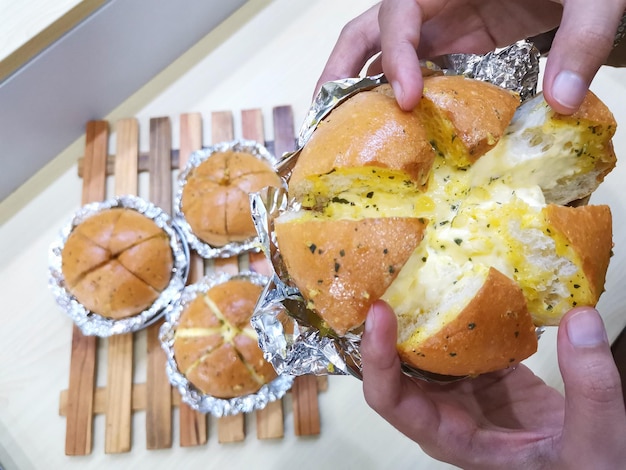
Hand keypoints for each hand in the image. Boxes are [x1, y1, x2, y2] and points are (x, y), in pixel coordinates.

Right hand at [317, 0, 625, 113]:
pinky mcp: (456, 41)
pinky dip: (393, 93)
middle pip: (369, 27)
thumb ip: (580, 40)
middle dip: (341, 67)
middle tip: (322, 112)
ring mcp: (444, 21)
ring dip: (357, 85)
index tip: (409, 98)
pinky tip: (390, 125)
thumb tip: (560, 101)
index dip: (396, 53)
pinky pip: (412, 66)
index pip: (401, 10)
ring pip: (382, 49)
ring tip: (338, 127)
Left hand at [361, 301, 625, 468]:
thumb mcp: (590, 447)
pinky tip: (460, 280)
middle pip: (396, 366)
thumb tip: (577, 318)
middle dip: (386, 324)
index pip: (391, 400)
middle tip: (386, 275)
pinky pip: (459, 338)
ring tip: (413, 268)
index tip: (381, 311)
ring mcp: (463, 390)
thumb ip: (590, 389)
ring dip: (416, 311)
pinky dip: (458, 311)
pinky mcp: (485, 372)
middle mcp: (445, 412)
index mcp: (451, 436)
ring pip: (424, 347)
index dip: (377, 357)